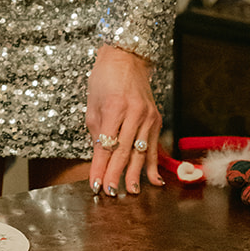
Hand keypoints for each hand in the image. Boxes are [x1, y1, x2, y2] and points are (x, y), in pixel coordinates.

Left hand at [85, 45, 163, 198]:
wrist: (126, 58)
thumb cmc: (104, 78)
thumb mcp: (93, 103)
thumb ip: (97, 131)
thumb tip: (100, 156)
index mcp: (115, 108)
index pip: (106, 145)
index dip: (100, 167)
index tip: (95, 183)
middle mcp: (134, 113)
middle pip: (124, 151)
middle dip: (116, 174)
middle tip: (110, 192)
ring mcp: (148, 117)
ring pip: (140, 152)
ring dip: (134, 174)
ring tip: (129, 191)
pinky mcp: (156, 119)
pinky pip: (153, 146)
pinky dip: (153, 165)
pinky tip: (153, 181)